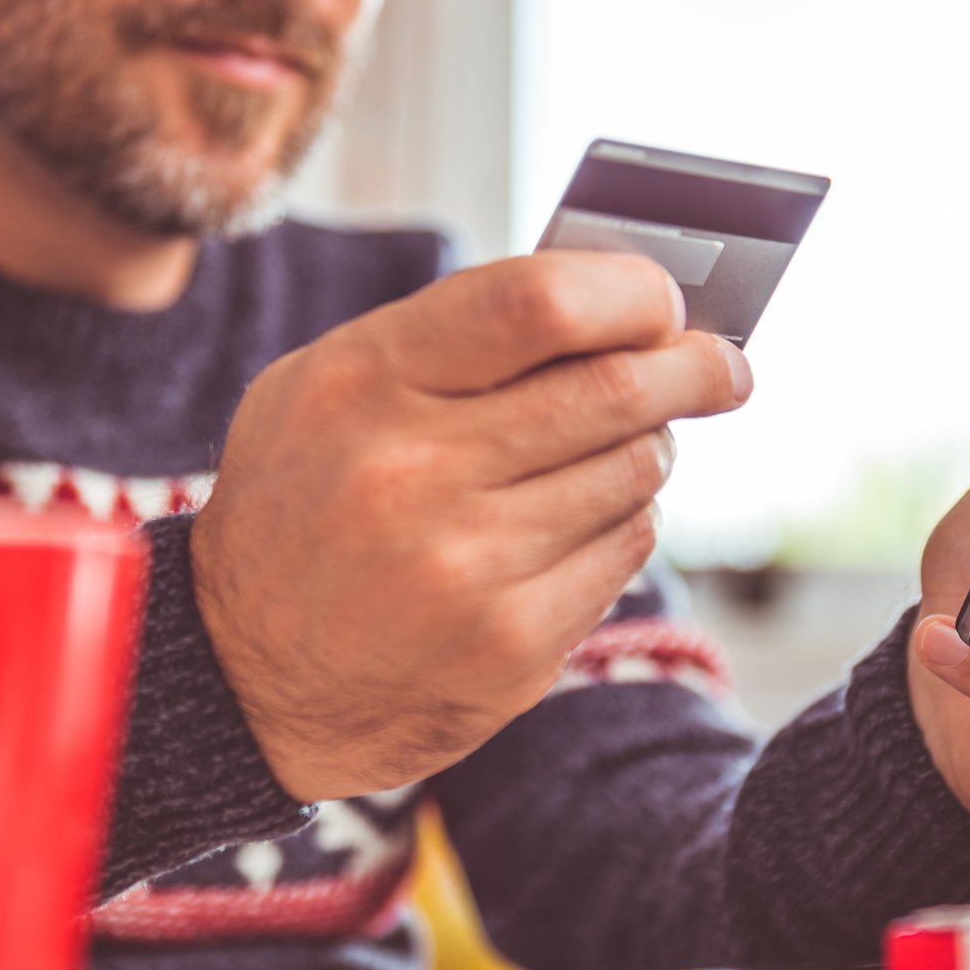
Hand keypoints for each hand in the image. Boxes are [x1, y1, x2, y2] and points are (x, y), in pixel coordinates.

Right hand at [194, 253, 749, 802]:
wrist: (245, 677)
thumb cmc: (306, 501)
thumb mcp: (327, 389)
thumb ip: (451, 336)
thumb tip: (613, 298)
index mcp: (363, 384)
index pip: (537, 303)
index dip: (630, 292)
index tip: (668, 302)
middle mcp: (413, 474)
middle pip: (616, 390)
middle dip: (694, 368)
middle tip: (724, 366)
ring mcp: (467, 569)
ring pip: (634, 472)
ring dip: (646, 450)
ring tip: (610, 451)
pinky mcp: (510, 646)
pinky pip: (623, 552)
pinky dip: (619, 526)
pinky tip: (568, 528)